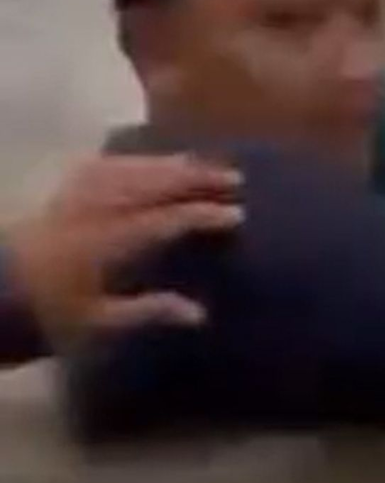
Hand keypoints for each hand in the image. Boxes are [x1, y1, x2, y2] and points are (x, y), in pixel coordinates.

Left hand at [5, 154, 242, 342]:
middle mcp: (97, 210)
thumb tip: (200, 313)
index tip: (236, 215)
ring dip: (172, 164)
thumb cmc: (49, 314)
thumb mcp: (99, 324)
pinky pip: (105, 164)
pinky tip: (150, 160)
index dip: (204, 215)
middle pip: (156, 184)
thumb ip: (149, 311)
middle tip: (234, 179)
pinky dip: (134, 159)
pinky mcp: (65, 190)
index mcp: (109, 244)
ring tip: (203, 164)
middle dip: (197, 178)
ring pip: (134, 168)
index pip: (167, 220)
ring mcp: (79, 195)